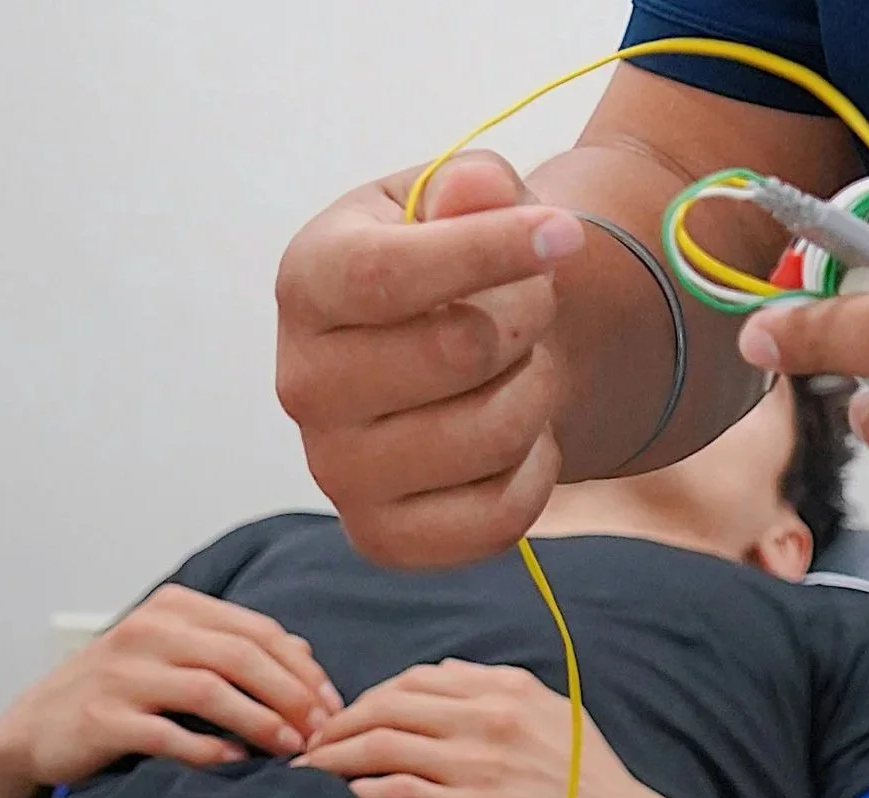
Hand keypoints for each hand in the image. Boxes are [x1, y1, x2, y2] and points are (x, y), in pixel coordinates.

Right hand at [0, 585, 341, 791]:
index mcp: (172, 608)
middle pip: (239, 655)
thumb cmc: (117, 695)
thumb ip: (231, 650)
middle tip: (321, 731)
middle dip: (290, 695)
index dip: (302, 669)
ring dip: (259, 720)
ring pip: (209, 690)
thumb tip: (304, 656)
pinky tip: (237, 765)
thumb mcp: (172, 656)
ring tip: (291, 748)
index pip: (255, 631)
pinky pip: (168, 734)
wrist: (35, 731)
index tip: (332, 706)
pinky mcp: (102, 718)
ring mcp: (121, 674)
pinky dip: (208, 750)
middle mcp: (146, 631)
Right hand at [276, 154, 586, 569]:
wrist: (449, 362)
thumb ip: (470, 185)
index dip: (490, 251)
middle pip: (457, 351)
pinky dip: (537, 471)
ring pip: (491, 434)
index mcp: (306, 284)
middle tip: (536, 302)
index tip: (565, 235)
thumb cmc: (452, 271)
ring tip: (526, 367)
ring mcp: (337, 475)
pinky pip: (498, 517)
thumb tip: (477, 190)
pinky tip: (520, 438)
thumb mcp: (456, 202)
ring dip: (540, 390)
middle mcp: (303, 386)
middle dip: (529, 315)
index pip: (388, 275)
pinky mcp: (382, 540)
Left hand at [295, 658, 696, 797]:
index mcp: (507, 690)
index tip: (345, 721)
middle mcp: (489, 718)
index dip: (368, 698)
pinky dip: (359, 792)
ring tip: (306, 775)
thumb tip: (446, 674)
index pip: (414, 680)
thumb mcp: (557, 718)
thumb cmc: (595, 791)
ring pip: (380, 745)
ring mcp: (479, 766)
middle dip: (337, 724)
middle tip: (308, 747)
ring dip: (333, 758)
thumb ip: (500, 693)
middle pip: (385, 706)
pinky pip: (396, 793)